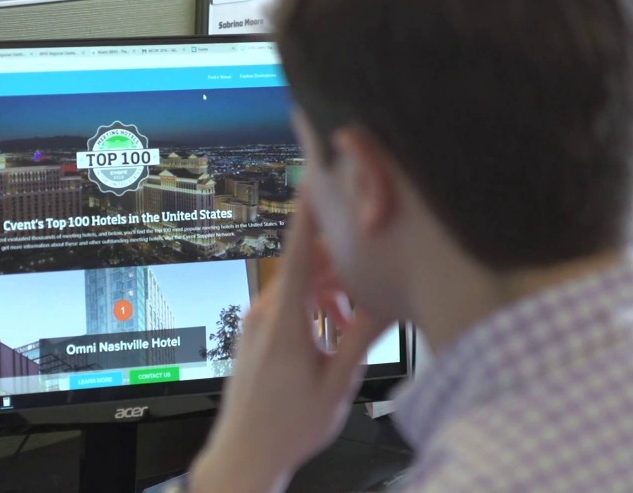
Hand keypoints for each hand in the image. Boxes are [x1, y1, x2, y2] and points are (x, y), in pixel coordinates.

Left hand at [190, 195, 392, 492]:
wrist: (244, 454)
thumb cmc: (288, 427)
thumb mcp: (336, 384)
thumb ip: (361, 339)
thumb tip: (389, 302)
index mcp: (284, 324)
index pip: (299, 254)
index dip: (310, 214)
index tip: (316, 178)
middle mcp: (263, 314)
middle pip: (305, 266)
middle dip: (339, 264)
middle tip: (370, 274)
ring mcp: (255, 321)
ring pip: (298, 284)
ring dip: (328, 291)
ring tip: (351, 321)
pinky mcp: (254, 331)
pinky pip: (286, 301)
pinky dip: (312, 305)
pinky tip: (332, 330)